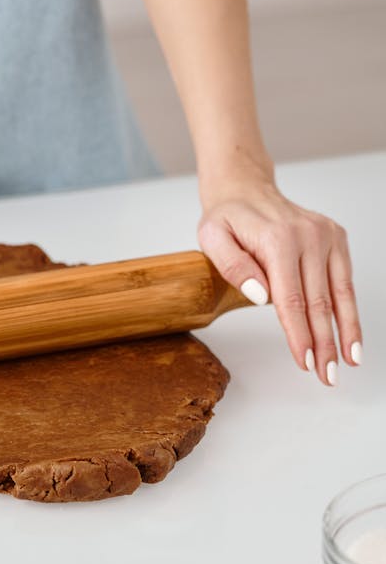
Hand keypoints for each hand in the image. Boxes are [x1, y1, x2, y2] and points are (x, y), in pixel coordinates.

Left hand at [198, 167, 361, 384]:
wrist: (245, 188)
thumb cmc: (226, 217)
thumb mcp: (211, 237)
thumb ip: (233, 266)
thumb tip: (262, 296)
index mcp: (278, 239)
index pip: (290, 299)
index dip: (299, 334)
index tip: (305, 361)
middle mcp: (308, 236)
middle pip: (318, 301)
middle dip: (324, 343)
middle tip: (326, 375)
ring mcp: (325, 235)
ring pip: (339, 294)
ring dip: (344, 332)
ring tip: (347, 362)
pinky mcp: (335, 238)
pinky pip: (344, 281)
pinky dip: (349, 310)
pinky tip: (352, 335)